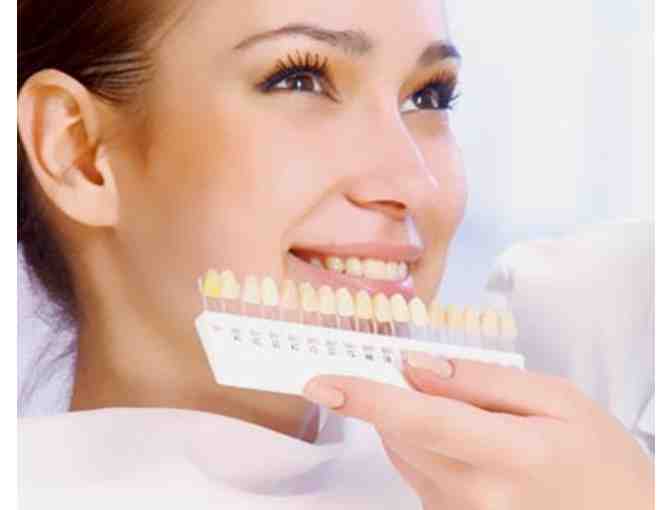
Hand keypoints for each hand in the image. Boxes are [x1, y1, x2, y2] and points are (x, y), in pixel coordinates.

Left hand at [302, 353, 653, 509]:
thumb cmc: (598, 459)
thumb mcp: (557, 399)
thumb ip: (483, 380)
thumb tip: (418, 367)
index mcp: (509, 457)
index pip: (420, 420)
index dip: (365, 399)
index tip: (321, 382)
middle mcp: (475, 496)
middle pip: (402, 432)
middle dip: (399, 395)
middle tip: (430, 377)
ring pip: (403, 450)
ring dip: (415, 421)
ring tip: (476, 421)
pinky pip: (416, 470)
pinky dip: (427, 445)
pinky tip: (472, 446)